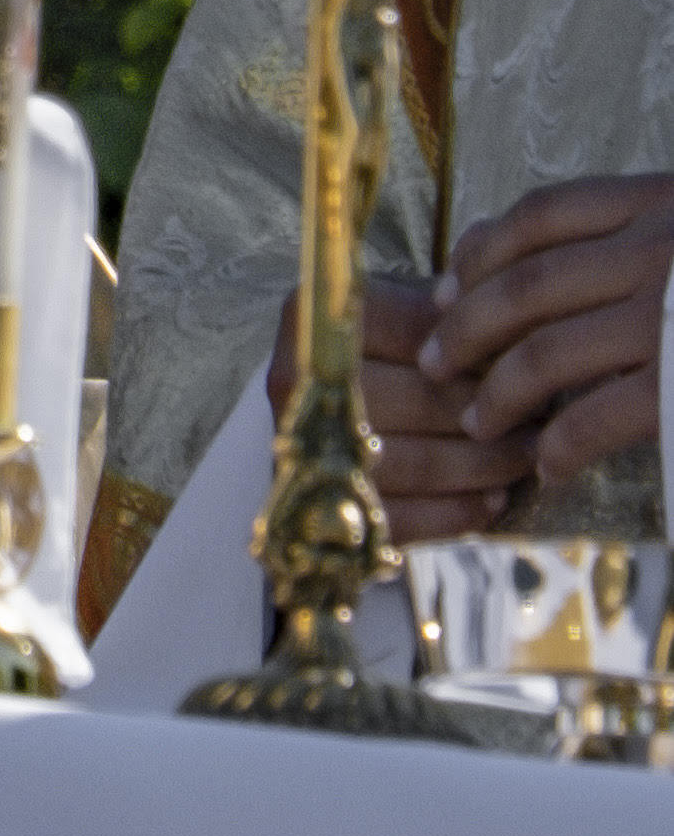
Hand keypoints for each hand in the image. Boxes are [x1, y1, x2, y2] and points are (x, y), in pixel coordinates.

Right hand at [269, 279, 532, 540]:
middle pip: (415, 400)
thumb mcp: (405, 320)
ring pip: (414, 462)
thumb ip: (451, 319)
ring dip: (484, 465)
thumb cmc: (383, 362)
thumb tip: (530, 334)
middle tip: (540, 420)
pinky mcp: (320, 504)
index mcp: (313, 318)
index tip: (527, 362)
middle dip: (490, 414)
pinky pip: (402, 517)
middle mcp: (295, 379)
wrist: (324, 423)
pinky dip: (456, 511)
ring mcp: (303, 446)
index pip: (414, 332)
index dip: (479, 351)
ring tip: (527, 457)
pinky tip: (493, 499)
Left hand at [424, 174, 673, 490]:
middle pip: (526, 284)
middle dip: (466, 325)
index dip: (482, 249)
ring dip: (499, 391)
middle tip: (433, 362)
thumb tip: (565, 263)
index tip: (447, 282)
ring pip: (548, 352)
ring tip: (479, 421)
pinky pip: (599, 416)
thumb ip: (653, 233)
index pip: (543, 214)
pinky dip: (561, 443)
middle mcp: (663, 251)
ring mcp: (672, 316)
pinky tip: (547, 463)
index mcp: (668, 201)